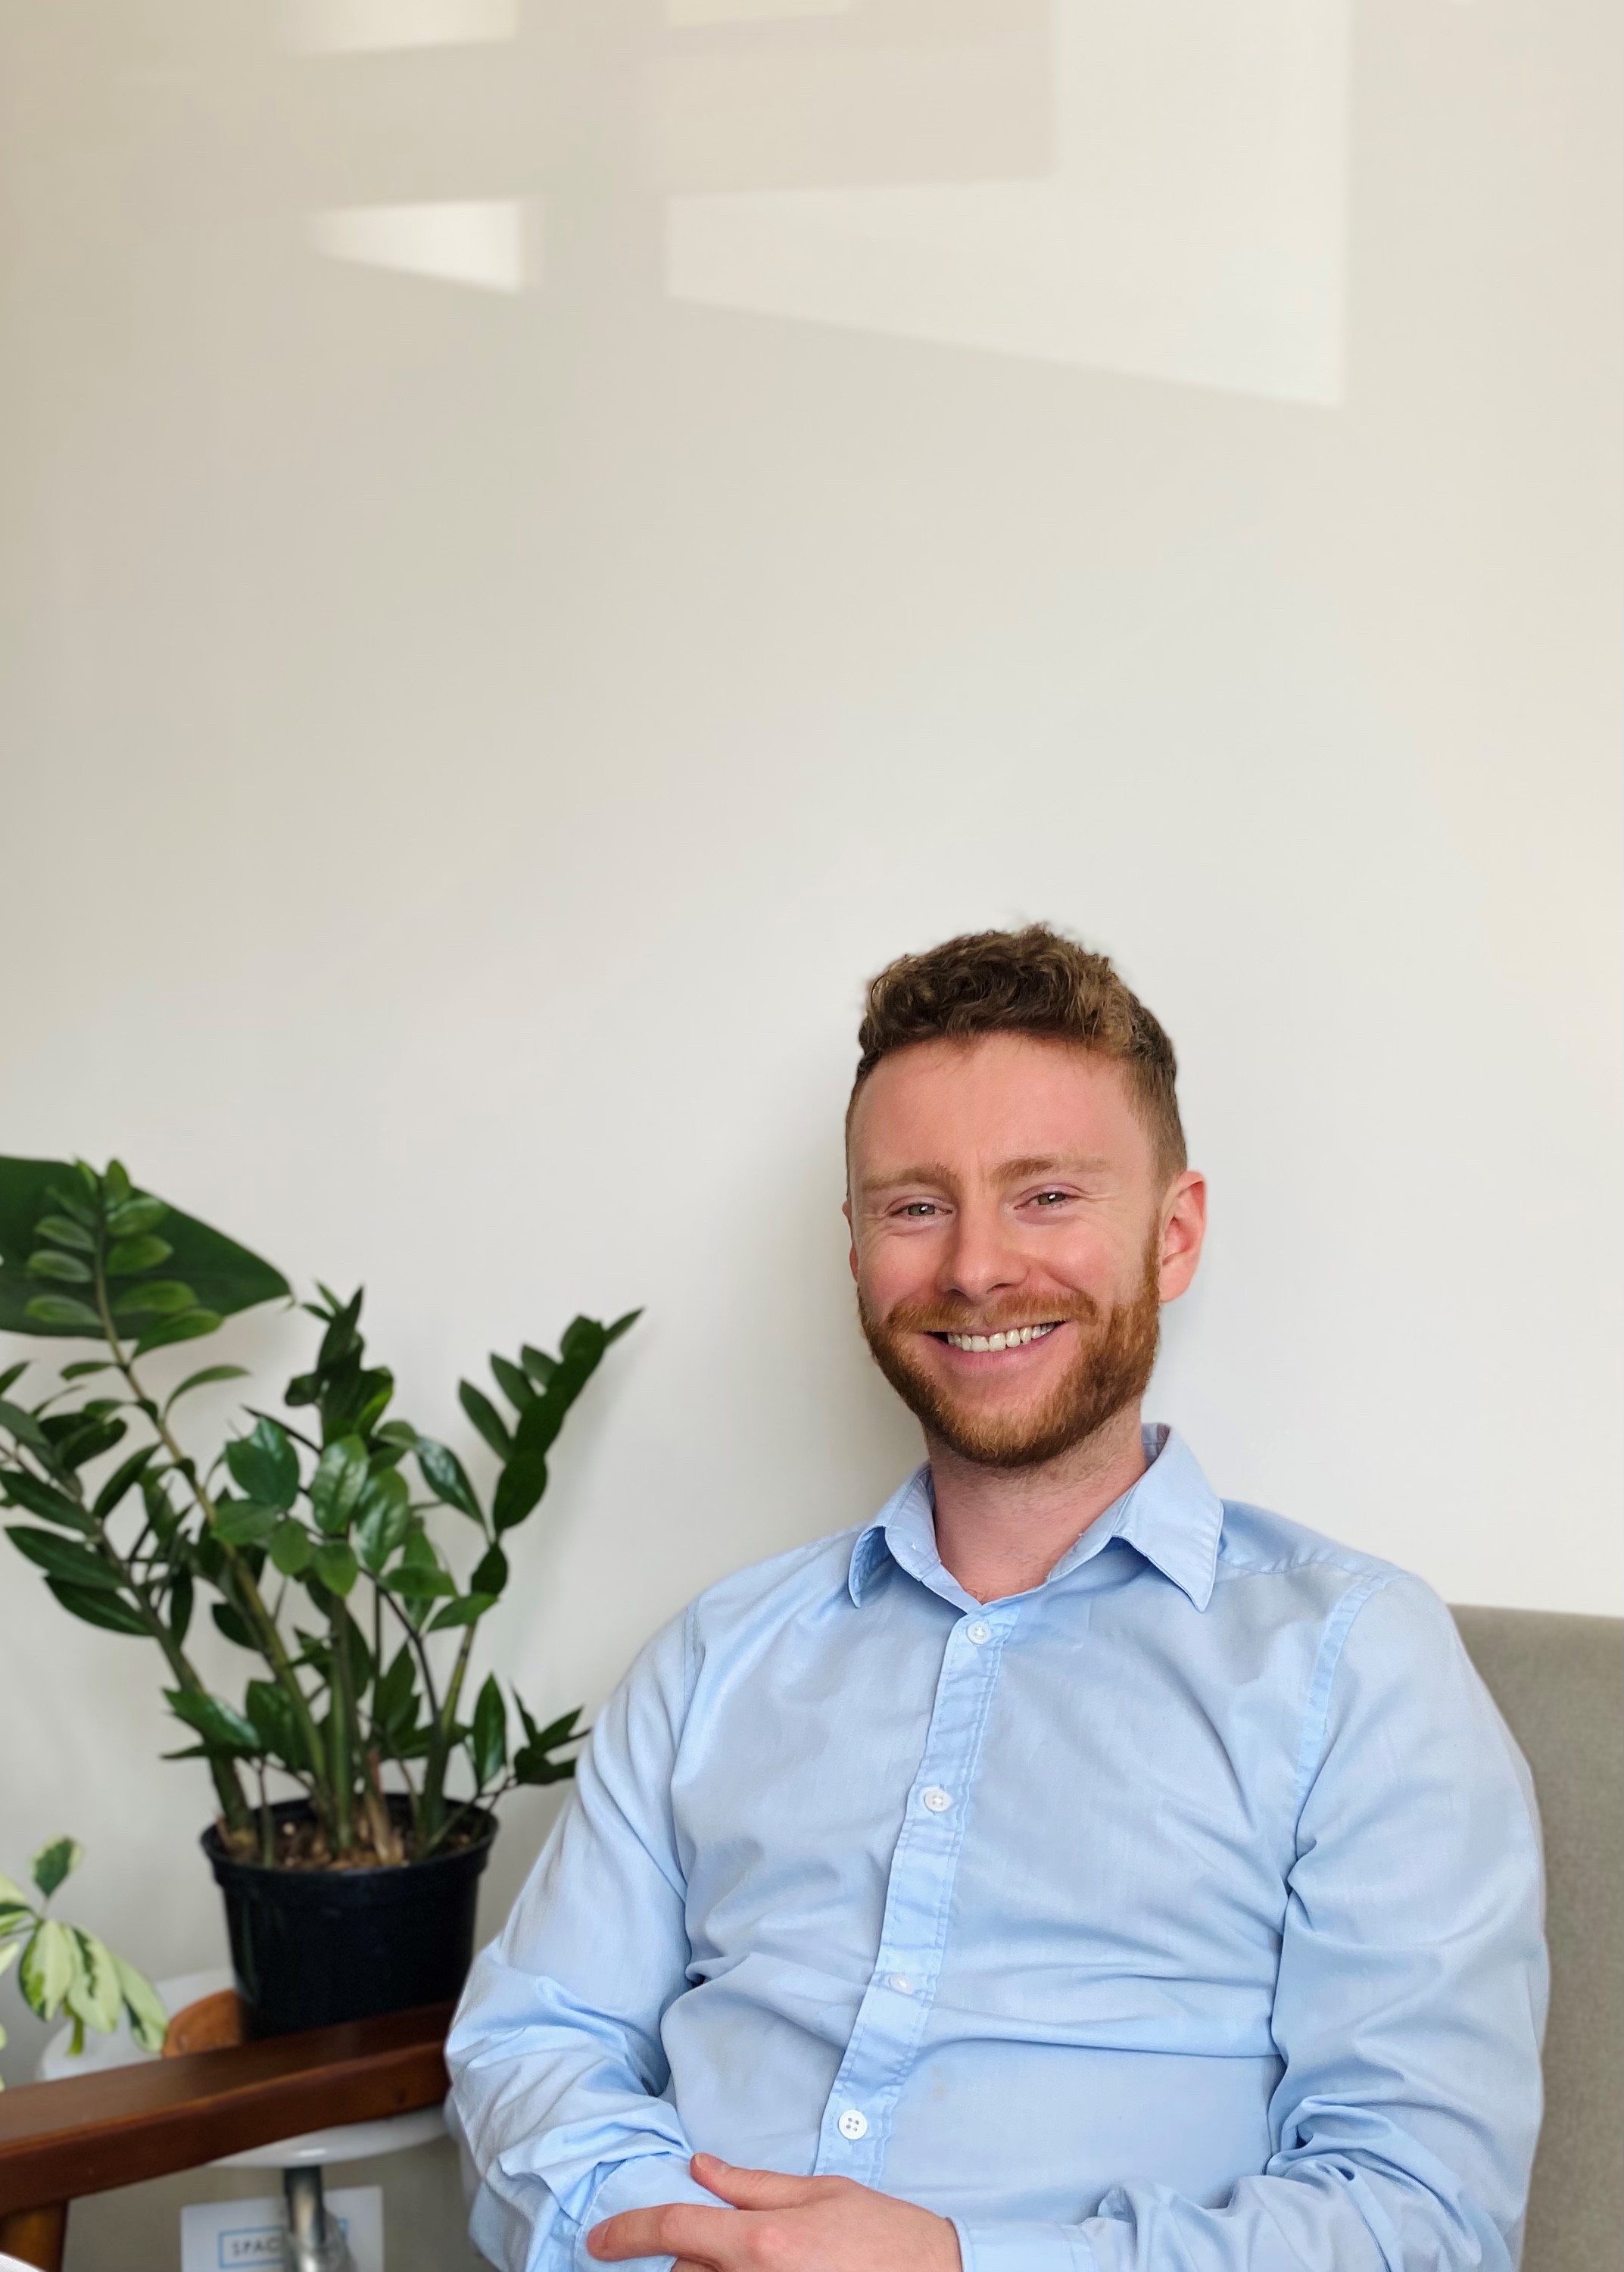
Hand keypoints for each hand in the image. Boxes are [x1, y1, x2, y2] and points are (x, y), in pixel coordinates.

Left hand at [585, 2151, 962, 2271]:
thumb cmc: (883, 2235)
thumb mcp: (819, 2193)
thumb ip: (752, 2186)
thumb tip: (701, 2169)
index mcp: (763, 2243)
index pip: (675, 2231)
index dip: (626, 2232)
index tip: (598, 2240)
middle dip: (685, 2256)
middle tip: (717, 2244)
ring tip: (749, 2258)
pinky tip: (755, 2269)